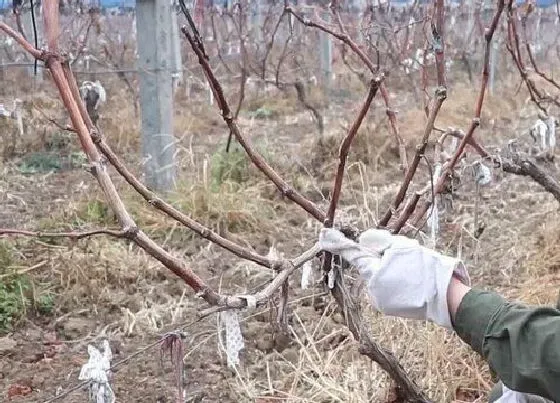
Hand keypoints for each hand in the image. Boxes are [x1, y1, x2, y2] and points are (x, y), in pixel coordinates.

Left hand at [318, 228, 469, 328]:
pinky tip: (410, 281)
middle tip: (402, 257)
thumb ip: (379, 242)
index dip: (338, 244)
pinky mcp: (388, 308)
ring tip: (411, 270)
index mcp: (373, 272)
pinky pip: (385, 288)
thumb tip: (363, 239)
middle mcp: (372, 289)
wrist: (446, 298)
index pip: (352, 254)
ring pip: (378, 277)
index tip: (325, 235)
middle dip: (379, 258)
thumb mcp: (402, 247)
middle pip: (369, 266)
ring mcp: (380, 301)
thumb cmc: (426, 268)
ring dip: (387, 270)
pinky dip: (392, 282)